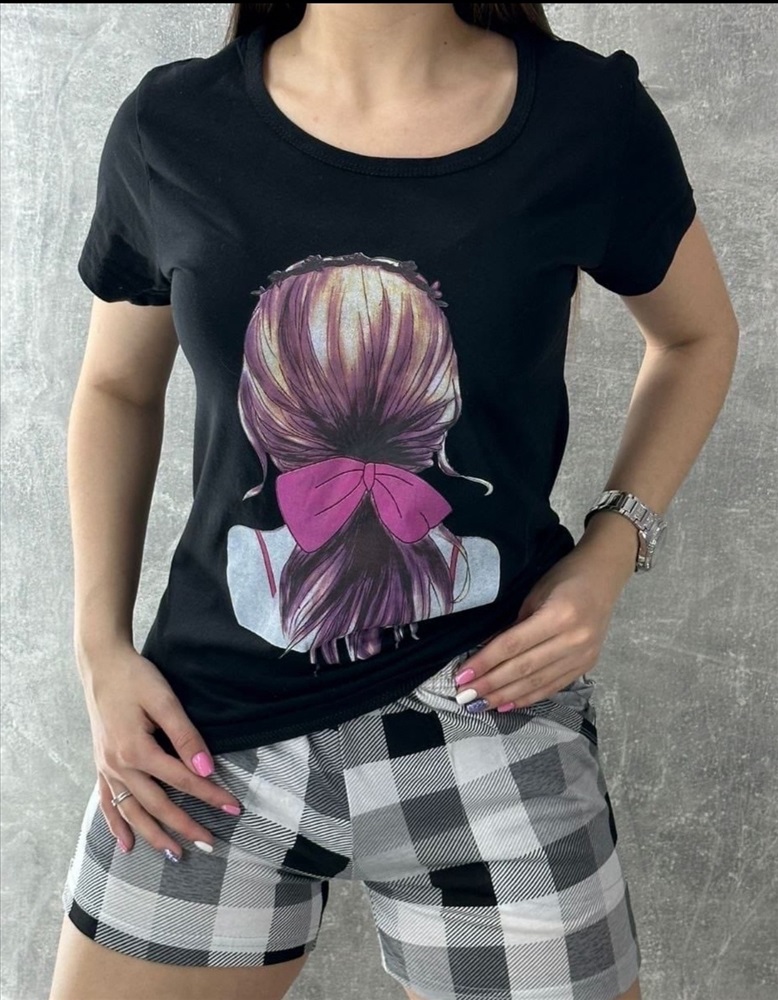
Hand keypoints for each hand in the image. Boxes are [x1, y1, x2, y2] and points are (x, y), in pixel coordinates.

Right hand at [78, 644, 241, 860]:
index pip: (182, 781)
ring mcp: (106, 768)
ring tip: (175, 854)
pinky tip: (127, 844)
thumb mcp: (165, 700)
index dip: (209, 795)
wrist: (101, 664)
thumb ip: (186, 736)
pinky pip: (108, 802)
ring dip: (154, 835)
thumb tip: (207, 769)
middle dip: (185, 826)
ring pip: (132, 812)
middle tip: (211, 844)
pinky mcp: (100, 764)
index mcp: (137, 750)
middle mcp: (119, 766)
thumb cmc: (135, 677)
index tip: (233, 809)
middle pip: (157, 805)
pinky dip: (117, 825)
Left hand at [454, 524, 635, 712]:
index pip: (513, 645)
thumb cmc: (564, 578)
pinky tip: (507, 705)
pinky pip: (553, 687)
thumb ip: (513, 626)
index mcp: (558, 616)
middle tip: (465, 697)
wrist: (603, 577)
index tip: (462, 676)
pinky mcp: (587, 666)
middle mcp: (573, 640)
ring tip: (480, 705)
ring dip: (506, 696)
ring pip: (537, 682)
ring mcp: (583, 656)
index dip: (486, 662)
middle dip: (491, 684)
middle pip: (524, 668)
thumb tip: (484, 654)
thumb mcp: (534, 594)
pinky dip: (529, 698)